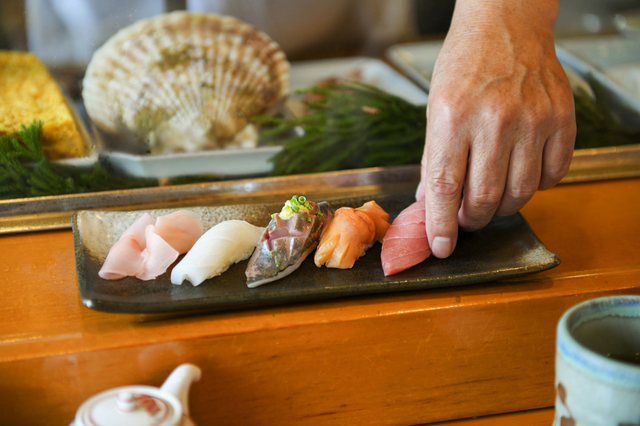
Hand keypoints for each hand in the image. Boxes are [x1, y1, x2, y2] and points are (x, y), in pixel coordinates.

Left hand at [416, 0, 575, 257]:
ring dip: (502, 207)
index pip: (444, 187)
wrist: (506, 25)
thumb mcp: (434, 108)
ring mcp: (532, 120)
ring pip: (520, 194)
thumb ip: (433, 158)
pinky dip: (536, 186)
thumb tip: (428, 204)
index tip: (442, 247)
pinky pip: (553, 175)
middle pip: (484, 198)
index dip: (441, 225)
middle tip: (467, 217)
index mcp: (452, 118)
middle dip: (472, 219)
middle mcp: (494, 120)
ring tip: (491, 197)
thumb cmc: (464, 65)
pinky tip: (521, 174)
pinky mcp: (561, 120)